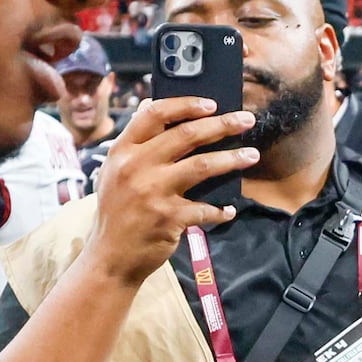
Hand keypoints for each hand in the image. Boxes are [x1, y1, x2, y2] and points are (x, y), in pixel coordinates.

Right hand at [80, 94, 254, 282]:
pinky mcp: (168, 217)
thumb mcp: (113, 172)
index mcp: (122, 151)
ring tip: (252, 155)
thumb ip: (134, 142)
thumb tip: (151, 104)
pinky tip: (229, 210)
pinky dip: (220, 209)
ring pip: (202, 165)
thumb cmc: (117, 212)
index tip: (212, 104)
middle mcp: (136, 166)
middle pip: (187, 134)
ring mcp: (153, 191)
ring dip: (232, 159)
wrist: (109, 258)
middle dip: (222, 124)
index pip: (155, 114)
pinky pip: (205, 208)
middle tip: (246, 120)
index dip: (186, 104)